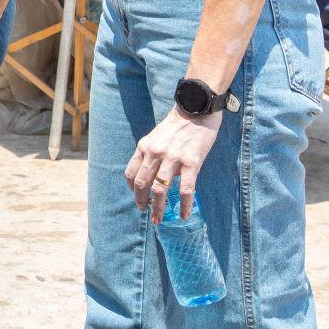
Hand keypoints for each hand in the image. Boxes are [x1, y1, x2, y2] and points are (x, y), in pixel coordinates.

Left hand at [125, 107, 221, 222]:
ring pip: (160, 190)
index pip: (131, 173)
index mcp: (144, 147)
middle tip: (146, 214)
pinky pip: (185, 190)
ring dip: (158, 208)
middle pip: (142, 184)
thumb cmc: (178, 125)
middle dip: (142, 203)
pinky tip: (183, 215)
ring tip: (160, 219)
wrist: (197, 109)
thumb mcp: (156, 136)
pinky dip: (183, 206)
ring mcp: (172, 158)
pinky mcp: (191, 163)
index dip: (132, 190)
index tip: (138, 199)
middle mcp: (155, 153)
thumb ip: (151, 154)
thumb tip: (151, 175)